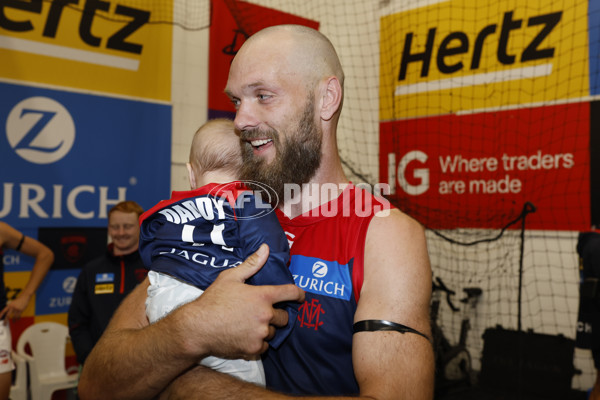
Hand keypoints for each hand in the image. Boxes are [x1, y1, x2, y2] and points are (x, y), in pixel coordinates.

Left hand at [0, 292, 30, 319]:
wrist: (24, 297)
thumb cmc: (18, 300)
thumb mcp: (12, 303)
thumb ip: (10, 308)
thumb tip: (7, 314)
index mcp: (9, 305)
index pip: (3, 311)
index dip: (0, 315)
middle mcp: (12, 307)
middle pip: (8, 315)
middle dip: (5, 321)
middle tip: (5, 324)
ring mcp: (17, 309)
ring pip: (14, 317)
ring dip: (13, 320)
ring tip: (13, 322)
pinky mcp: (21, 310)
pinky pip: (18, 316)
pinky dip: (18, 318)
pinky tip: (18, 319)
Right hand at [181, 244, 303, 359]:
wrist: (197, 328)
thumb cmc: (213, 300)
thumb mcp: (230, 277)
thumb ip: (251, 264)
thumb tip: (265, 248)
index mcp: (263, 296)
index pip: (291, 293)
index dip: (299, 294)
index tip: (300, 296)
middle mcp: (265, 316)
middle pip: (285, 317)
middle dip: (277, 315)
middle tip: (262, 313)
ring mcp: (260, 334)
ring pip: (273, 333)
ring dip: (266, 329)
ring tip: (250, 324)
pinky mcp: (253, 349)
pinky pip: (264, 347)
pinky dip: (258, 343)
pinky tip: (245, 336)